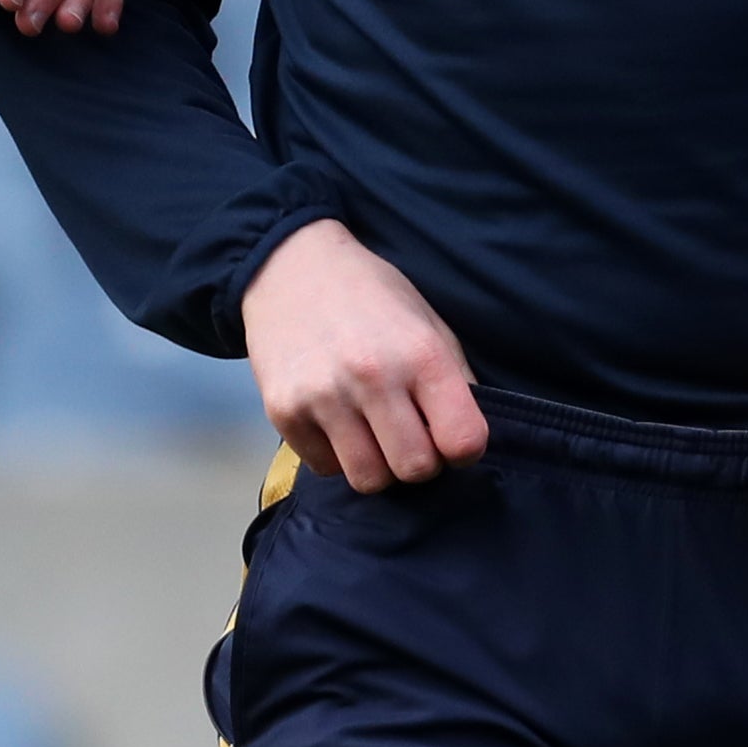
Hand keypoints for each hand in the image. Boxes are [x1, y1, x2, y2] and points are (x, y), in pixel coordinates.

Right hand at [241, 221, 486, 490]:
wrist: (289, 267)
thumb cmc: (370, 296)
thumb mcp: (427, 323)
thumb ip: (452, 381)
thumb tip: (465, 441)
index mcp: (421, 353)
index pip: (463, 442)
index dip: (463, 449)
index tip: (449, 436)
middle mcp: (372, 376)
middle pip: (415, 469)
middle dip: (418, 461)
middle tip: (407, 435)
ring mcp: (323, 396)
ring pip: (368, 480)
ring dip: (377, 465)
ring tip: (371, 433)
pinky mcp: (283, 411)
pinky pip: (324, 467)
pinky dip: (335, 455)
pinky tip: (335, 421)